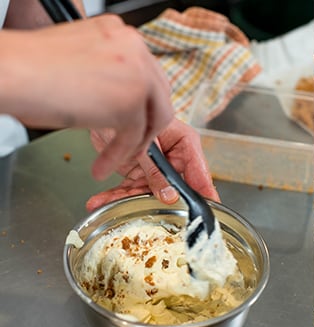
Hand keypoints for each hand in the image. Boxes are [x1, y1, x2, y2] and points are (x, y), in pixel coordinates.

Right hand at [0, 14, 173, 179]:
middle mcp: (135, 49)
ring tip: (117, 158)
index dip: (143, 102)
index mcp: (123, 34)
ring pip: (152, 118)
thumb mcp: (82, 61)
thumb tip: (118, 98)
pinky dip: (118, 155)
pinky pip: (132, 137)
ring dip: (135, 143)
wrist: (10, 73)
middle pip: (159, 95)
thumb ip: (108, 72)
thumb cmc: (30, 69)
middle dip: (147, 124)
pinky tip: (102, 164)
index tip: (136, 120)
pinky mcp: (130, 102)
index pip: (148, 74)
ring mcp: (137, 74)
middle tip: (134, 143)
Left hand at [86, 118, 219, 211]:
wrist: (104, 102)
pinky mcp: (137, 172)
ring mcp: (156, 167)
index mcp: (185, 144)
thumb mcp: (145, 143)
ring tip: (105, 205)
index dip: (205, 194)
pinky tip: (98, 201)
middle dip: (159, 204)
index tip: (209, 211)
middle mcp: (174, 158)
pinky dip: (113, 196)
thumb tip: (169, 196)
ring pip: (149, 192)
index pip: (200, 173)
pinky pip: (129, 189)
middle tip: (151, 215)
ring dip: (127, 200)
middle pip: (175, 188)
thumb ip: (156, 170)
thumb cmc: (130, 105)